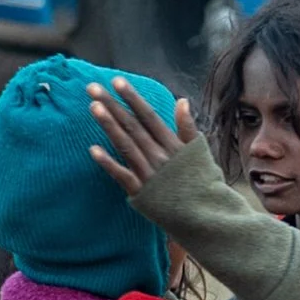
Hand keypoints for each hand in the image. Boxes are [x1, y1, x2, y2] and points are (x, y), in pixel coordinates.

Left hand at [87, 77, 201, 195]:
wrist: (207, 217)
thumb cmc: (203, 184)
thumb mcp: (200, 153)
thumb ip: (188, 127)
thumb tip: (181, 100)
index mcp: (174, 146)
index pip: (150, 117)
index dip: (133, 98)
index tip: (117, 81)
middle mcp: (160, 157)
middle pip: (133, 126)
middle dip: (113, 105)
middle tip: (92, 87)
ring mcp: (150, 175)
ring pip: (126, 145)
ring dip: (109, 126)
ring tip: (93, 106)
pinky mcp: (142, 193)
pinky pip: (122, 176)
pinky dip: (108, 163)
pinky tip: (93, 149)